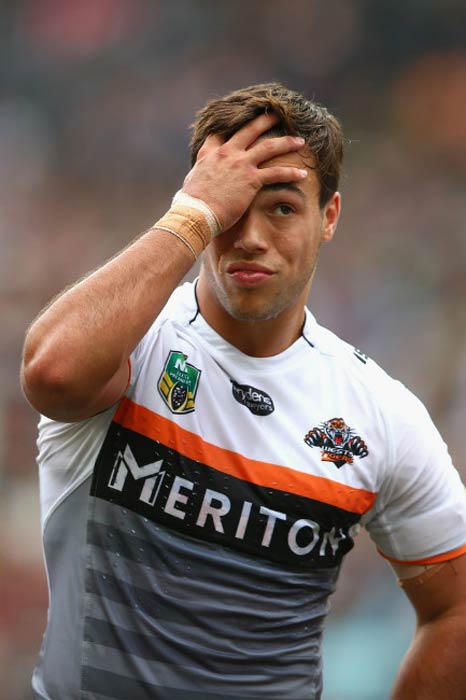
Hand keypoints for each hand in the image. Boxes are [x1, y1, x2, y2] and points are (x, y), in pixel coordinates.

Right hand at [181, 112, 307, 231]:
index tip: (245, 118)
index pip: (222, 131)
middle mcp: (227, 153)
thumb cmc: (190, 205)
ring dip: (287, 142)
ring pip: (270, 147)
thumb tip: (194, 182)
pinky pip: (276, 173)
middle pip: (250, 129)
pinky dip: (291, 172)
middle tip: (278, 113)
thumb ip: (199, 174)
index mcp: (210, 153)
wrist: (196, 214)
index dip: (234, 123)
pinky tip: (303, 174)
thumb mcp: (191, 182)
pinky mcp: (251, 180)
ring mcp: (240, 165)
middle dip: (266, 120)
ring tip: (300, 141)